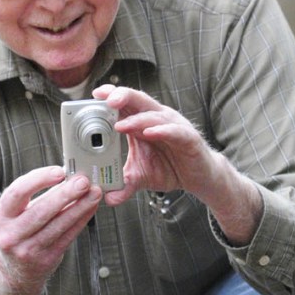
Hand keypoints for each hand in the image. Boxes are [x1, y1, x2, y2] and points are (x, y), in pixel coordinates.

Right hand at [0, 165, 101, 294]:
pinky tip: (91, 208)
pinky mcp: (47, 260)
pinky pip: (68, 236)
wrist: (14, 272)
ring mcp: (28, 250)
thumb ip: (38, 196)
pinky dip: (81, 220)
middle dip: (65, 194)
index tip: (59, 171)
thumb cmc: (19, 232)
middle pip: (41, 211)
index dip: (39, 180)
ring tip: (95, 192)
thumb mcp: (16, 215)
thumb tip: (68, 175)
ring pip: (58, 225)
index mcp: (0, 217)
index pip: (17, 193)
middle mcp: (11, 235)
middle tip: (83, 181)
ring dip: (80, 207)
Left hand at [94, 85, 262, 244]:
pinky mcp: (188, 138)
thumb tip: (108, 199)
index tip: (95, 95)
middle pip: (138, 100)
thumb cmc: (170, 169)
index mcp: (142, 123)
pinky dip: (162, 130)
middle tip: (105, 99)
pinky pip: (174, 131)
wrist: (200, 178)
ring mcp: (173, 126)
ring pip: (153, 115)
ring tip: (120, 125)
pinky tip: (149, 133)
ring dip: (136, 119)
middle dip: (121, 97)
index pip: (125, 104)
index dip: (111, 97)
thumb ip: (124, 185)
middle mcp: (157, 119)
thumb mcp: (141, 178)